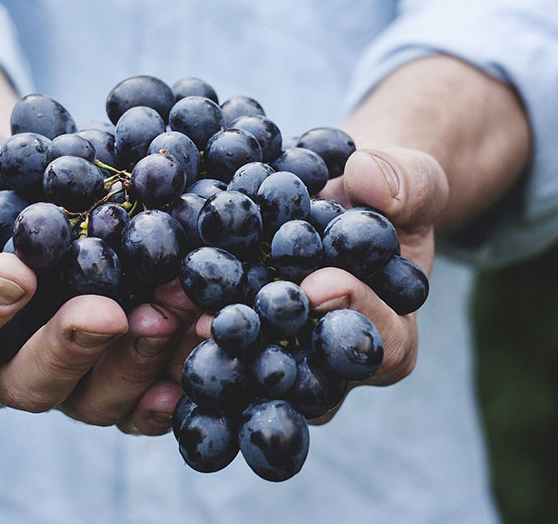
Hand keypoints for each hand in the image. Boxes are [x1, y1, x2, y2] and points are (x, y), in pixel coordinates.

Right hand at [0, 118, 185, 432]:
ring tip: (174, 313)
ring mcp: (64, 373)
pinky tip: (204, 343)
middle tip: (107, 312)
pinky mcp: (115, 368)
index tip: (14, 272)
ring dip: (136, 362)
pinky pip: (144, 395)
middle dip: (69, 349)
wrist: (26, 176)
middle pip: (26, 383)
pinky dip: (175, 377)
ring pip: (93, 398)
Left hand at [184, 147, 447, 423]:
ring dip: (208, 346)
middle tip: (224, 322)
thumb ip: (407, 183)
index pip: (381, 345)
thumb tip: (370, 181)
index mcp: (387, 335)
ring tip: (172, 312)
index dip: (355, 316)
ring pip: (248, 372)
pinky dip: (179, 325)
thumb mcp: (411, 180)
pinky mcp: (237, 341)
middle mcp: (329, 364)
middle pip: (303, 378)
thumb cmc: (382, 196)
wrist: (336, 198)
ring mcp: (279, 357)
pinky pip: (210, 346)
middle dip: (264, 347)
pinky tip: (147, 304)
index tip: (321, 284)